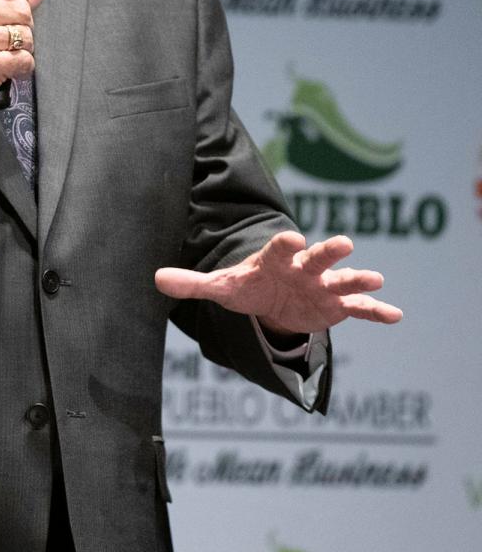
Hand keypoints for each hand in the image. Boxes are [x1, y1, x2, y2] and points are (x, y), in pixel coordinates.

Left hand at [154, 231, 402, 336]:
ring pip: (342, 279)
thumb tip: (155, 279)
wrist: (273, 299)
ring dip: (358, 279)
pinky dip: (377, 311)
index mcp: (275, 260)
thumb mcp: (221, 287)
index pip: (278, 248)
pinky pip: (360, 309)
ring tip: (376, 278)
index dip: (283, 243)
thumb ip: (193, 282)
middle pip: (317, 257)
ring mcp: (323, 286)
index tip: (290, 237)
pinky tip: (396, 315)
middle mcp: (303, 269)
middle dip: (329, 251)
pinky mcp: (336, 306)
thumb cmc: (249, 287)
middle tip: (344, 243)